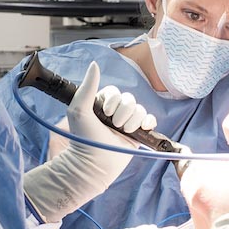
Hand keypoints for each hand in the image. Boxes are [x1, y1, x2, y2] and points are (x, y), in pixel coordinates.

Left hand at [23, 62, 156, 222]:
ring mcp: (127, 123)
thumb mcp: (79, 110)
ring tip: (122, 131)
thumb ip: (88, 87)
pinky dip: (148, 122)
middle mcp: (115, 113)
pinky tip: (142, 128)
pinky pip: (150, 120)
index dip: (113, 100)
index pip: (115, 92)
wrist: (95, 164)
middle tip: (113, 125)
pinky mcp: (138, 134)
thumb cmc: (83, 138)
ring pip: (139, 109)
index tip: (104, 113)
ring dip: (132, 120)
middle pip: (129, 99)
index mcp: (102, 105)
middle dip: (123, 112)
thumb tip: (95, 64)